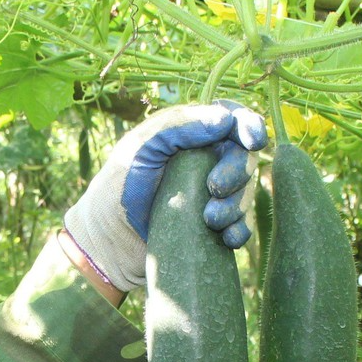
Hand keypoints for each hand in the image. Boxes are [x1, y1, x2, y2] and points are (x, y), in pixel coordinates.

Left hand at [63, 102, 267, 293]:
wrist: (107, 242)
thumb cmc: (117, 187)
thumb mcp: (141, 147)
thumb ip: (179, 126)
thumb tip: (224, 119)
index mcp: (190, 135)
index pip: (232, 120)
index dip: (249, 125)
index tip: (253, 141)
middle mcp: (206, 162)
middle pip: (245, 157)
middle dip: (238, 171)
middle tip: (214, 187)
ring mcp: (212, 195)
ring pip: (246, 193)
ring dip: (236, 205)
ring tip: (209, 219)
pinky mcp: (214, 227)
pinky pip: (242, 226)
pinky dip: (239, 230)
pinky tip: (225, 237)